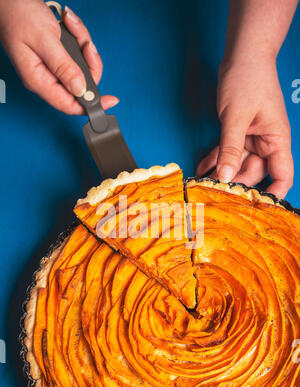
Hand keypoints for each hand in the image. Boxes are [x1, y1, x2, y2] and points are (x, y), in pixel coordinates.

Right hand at [0, 0, 117, 113]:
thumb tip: (80, 90)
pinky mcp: (57, 56)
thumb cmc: (17, 14)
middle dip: (89, 62)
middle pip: (81, 84)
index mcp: (38, 80)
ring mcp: (52, 67)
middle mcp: (45, 77)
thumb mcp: (44, 40)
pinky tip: (68, 24)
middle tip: (86, 44)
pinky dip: (78, 37)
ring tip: (71, 26)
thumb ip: (64, 67)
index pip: (69, 104)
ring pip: (82, 66)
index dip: (91, 105)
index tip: (110, 101)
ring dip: (83, 44)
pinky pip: (77, 54)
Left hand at [196, 56, 293, 198]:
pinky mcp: (237, 133)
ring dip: (220, 172)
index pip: (282, 175)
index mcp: (276, 140)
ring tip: (202, 183)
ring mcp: (251, 139)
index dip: (273, 194)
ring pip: (236, 165)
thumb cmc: (248, 79)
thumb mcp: (236, 117)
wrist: (242, 55)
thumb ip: (230, 149)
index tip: (256, 208)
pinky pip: (226, 152)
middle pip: (253, 174)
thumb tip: (225, 176)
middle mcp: (265, 143)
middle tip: (214, 194)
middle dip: (234, 183)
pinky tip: (202, 167)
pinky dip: (214, 159)